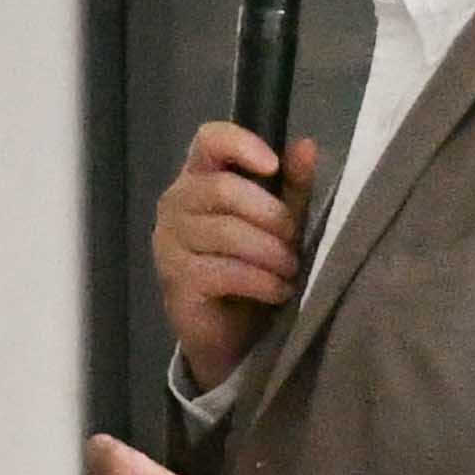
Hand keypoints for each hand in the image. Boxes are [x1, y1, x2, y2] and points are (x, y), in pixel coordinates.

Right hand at [150, 123, 322, 387]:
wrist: (230, 333)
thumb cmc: (254, 267)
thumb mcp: (281, 223)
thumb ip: (292, 186)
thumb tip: (305, 145)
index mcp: (200, 178)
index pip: (208, 140)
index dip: (240, 145)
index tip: (272, 164)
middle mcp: (176, 203)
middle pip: (222, 189)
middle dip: (270, 215)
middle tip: (294, 241)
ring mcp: (169, 242)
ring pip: (226, 232)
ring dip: (271, 253)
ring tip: (292, 270)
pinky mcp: (175, 279)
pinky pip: (224, 271)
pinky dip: (261, 281)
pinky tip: (279, 290)